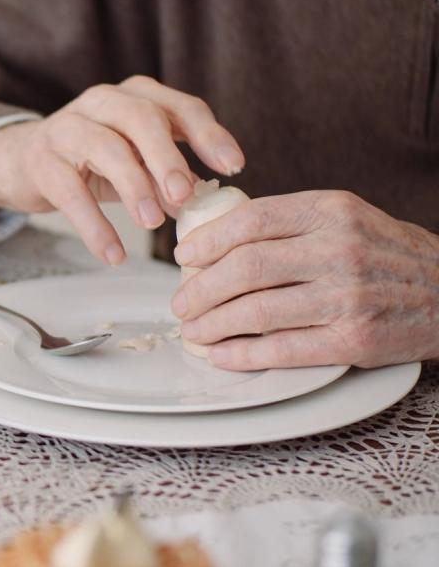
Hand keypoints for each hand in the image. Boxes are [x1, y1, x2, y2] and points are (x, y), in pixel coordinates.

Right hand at [0, 75, 245, 263]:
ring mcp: (68, 126)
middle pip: (142, 119)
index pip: (181, 107)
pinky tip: (113, 254)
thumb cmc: (90, 160)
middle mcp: (103, 101)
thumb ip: (167, 173)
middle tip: (185, 196)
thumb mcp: (134, 159)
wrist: (20, 162)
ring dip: (134, 187)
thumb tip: (203, 201)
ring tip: (152, 224)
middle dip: (168, 158)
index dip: (209, 135)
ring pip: (107, 148)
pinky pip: (71, 193)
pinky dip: (95, 226)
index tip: (234, 167)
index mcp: (136, 95)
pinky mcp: (41, 160)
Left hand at [172, 190, 438, 369]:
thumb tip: (213, 240)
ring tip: (193, 329)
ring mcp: (347, 297)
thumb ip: (289, 223)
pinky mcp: (353, 340)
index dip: (206, 241)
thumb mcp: (345, 218)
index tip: (183, 258)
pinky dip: (240, 354)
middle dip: (199, 290)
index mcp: (331, 211)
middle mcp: (339, 250)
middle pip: (245, 268)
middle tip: (179, 302)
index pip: (250, 220)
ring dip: (211, 325)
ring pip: (255, 311)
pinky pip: (281, 349)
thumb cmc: (386, 256)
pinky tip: (219, 354)